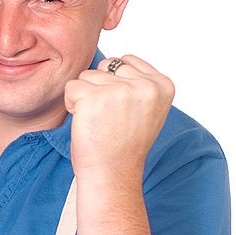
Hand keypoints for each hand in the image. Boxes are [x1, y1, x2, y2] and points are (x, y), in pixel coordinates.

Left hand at [64, 54, 173, 182]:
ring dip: (86, 98)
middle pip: (106, 66)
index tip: (123, 112)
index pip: (126, 61)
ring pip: (87, 75)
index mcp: (164, 84)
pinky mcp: (94, 97)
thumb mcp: (147, 108)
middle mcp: (145, 85)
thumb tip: (121, 60)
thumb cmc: (124, 144)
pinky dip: (72, 105)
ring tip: (99, 122)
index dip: (116, 85)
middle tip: (109, 119)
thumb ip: (140, 82)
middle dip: (101, 89)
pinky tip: (86, 124)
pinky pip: (72, 87)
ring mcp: (120, 90)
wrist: (112, 174)